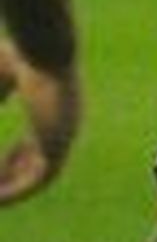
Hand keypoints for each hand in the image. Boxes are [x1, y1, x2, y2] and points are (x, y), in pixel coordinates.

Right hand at [0, 41, 81, 203]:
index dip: (20, 157)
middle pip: (42, 163)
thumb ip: (2, 90)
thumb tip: (1, 100)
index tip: (1, 162)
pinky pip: (38, 180)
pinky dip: (16, 190)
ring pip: (38, 177)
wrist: (47, 51)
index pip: (42, 144)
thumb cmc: (24, 56)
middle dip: (15, 175)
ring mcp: (65, 138)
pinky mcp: (59, 145)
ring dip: (12, 188)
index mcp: (59, 112)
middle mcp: (66, 128)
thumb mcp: (5, 73)